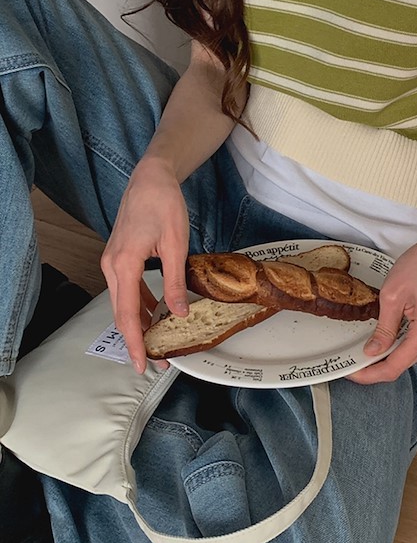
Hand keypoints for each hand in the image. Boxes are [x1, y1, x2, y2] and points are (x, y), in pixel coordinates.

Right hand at [100, 156, 189, 373]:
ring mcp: (112, 261)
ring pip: (122, 301)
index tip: (141, 364)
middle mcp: (112, 265)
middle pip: (120, 312)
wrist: (150, 178)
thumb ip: (174, 281)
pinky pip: (125, 288)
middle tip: (153, 362)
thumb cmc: (163, 205)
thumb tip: (178, 313)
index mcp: (124, 264)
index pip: (126, 314)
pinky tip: (151, 313)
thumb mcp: (176, 244)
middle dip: (136, 339)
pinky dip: (136, 304)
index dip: (134, 342)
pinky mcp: (118, 256)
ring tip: (155, 343)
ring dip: (137, 323)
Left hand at [347, 217, 416, 384]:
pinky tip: (379, 340)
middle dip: (373, 368)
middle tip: (350, 362)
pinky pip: (411, 346)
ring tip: (360, 352)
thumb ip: (384, 327)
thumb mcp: (393, 295)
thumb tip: (372, 351)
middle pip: (399, 366)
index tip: (351, 372)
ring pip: (405, 357)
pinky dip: (394, 346)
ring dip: (384, 358)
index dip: (369, 374)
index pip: (393, 367)